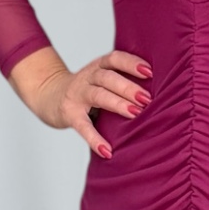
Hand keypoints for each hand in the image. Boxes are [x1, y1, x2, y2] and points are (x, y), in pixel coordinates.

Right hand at [9, 43, 151, 158]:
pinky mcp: (69, 114)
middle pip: (108, 77)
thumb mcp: (101, 79)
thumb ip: (121, 81)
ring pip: (98, 95)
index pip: (115, 58)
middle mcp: (87, 77)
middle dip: (129, 87)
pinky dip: (94, 139)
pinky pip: (83, 126)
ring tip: (135, 114)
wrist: (48, 96)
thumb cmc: (87, 90)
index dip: (131, 63)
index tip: (149, 71)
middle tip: (147, 99)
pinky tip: (107, 151)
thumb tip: (159, 93)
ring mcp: (77, 95)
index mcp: (98, 67)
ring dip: (118, 104)